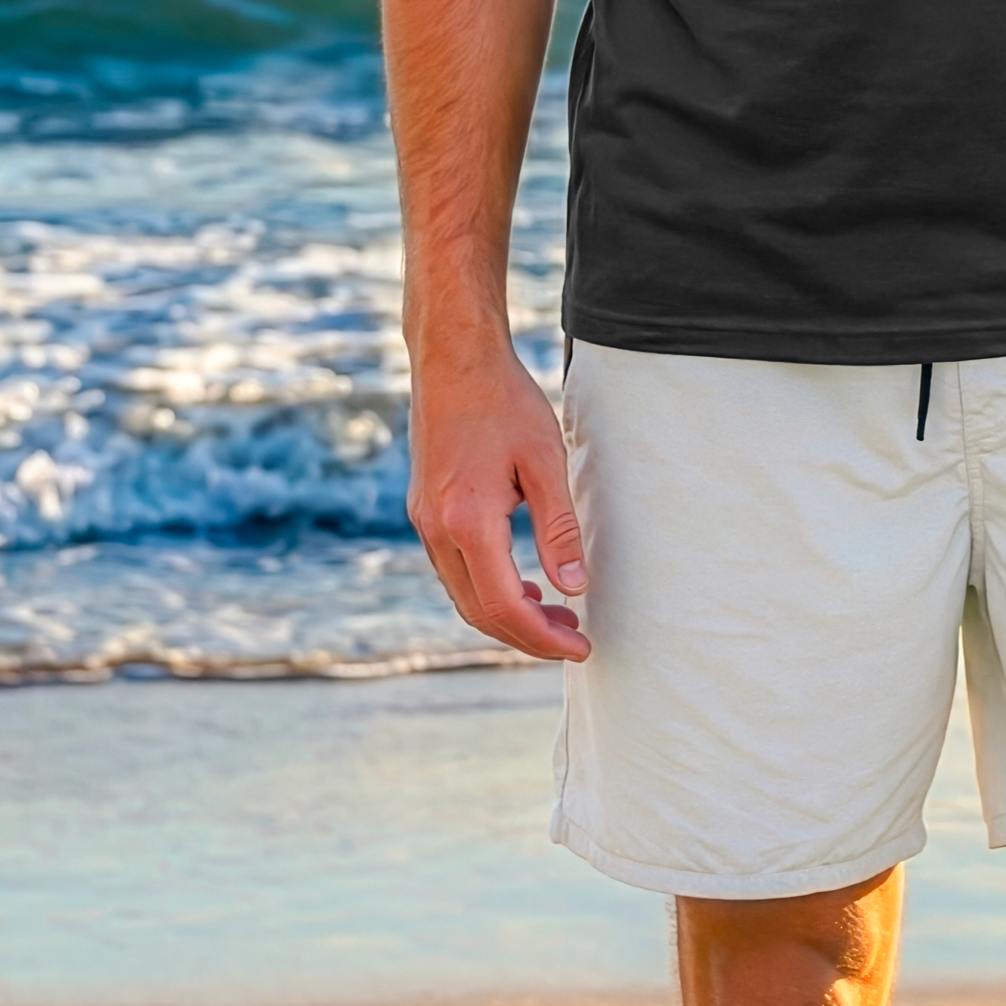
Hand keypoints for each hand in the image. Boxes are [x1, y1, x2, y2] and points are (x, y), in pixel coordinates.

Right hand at [405, 341, 590, 661]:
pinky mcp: (425, 511)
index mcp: (468, 521)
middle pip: (479, 612)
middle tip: (574, 636)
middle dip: (526, 635)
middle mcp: (437, 530)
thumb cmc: (504, 402)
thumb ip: (558, 528)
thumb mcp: (545, 460)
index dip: (542, 636)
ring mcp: (425, 523)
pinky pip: (455, 570)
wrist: (453, 360)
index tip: (580, 644)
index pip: (503, 607)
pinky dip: (488, 589)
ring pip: (464, 595)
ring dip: (507, 615)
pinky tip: (521, 582)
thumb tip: (573, 587)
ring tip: (555, 614)